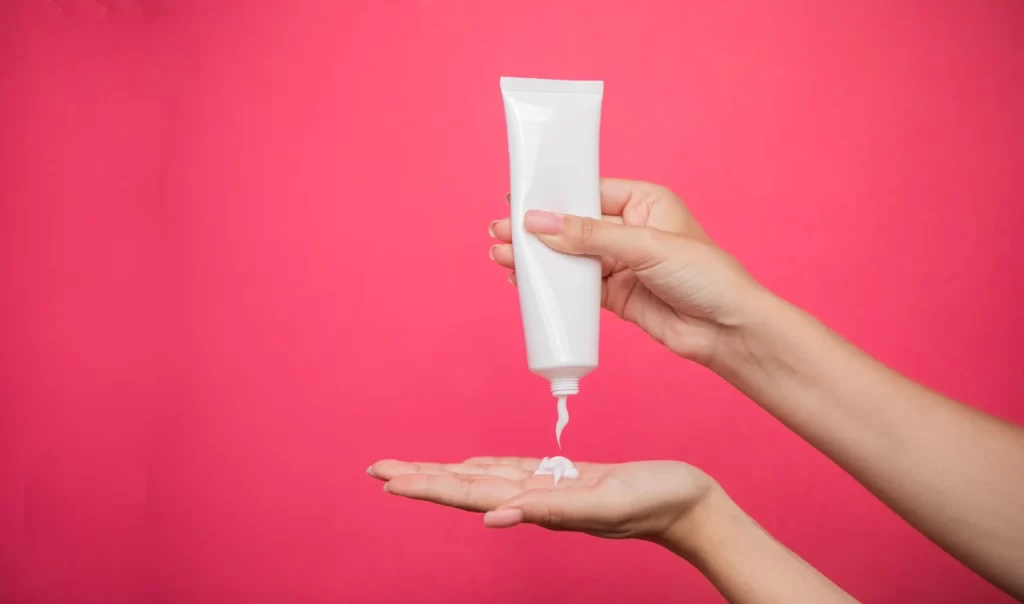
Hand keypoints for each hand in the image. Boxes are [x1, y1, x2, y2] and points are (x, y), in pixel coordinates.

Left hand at [367, 456, 717, 541]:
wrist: (689, 503)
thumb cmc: (656, 502)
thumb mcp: (606, 504)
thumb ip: (553, 511)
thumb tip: (494, 519)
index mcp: (539, 505)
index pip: (470, 496)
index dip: (428, 487)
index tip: (388, 482)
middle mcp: (535, 499)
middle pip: (466, 487)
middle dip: (421, 479)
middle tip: (377, 471)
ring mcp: (548, 489)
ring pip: (484, 478)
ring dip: (444, 473)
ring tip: (410, 469)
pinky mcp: (565, 478)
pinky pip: (513, 471)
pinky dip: (484, 466)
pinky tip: (469, 466)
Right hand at [489, 179, 760, 364]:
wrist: (727, 331)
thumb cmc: (706, 277)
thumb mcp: (646, 246)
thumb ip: (590, 236)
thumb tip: (540, 222)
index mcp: (644, 201)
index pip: (588, 192)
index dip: (553, 196)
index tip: (518, 199)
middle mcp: (630, 229)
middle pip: (572, 224)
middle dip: (536, 229)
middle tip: (499, 232)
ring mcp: (621, 263)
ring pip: (569, 257)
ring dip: (537, 258)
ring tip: (501, 257)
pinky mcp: (615, 295)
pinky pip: (575, 286)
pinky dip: (551, 285)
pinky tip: (525, 282)